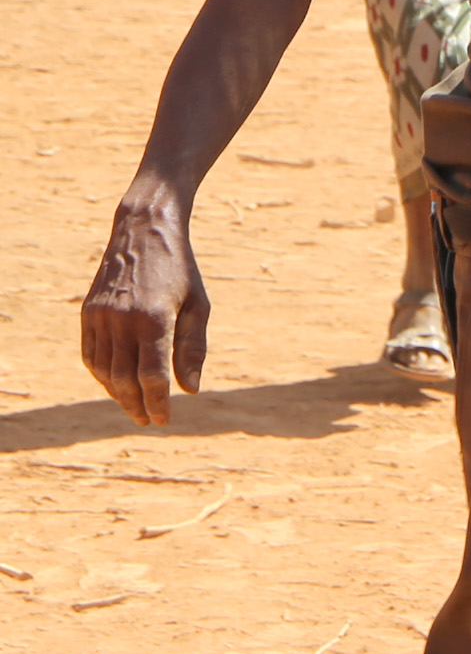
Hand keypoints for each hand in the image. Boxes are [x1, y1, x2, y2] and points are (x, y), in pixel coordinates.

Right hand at [84, 197, 208, 425]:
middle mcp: (122, 320)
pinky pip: (91, 355)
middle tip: (149, 421)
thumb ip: (193, 348)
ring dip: (118, 394)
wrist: (144, 232)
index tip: (165, 419)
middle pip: (125, 378)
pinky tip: (116, 385)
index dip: (158, 402)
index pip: (152, 375)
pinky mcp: (88, 313)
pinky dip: (102, 375)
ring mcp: (100, 317)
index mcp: (154, 318)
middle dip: (137, 405)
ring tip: (135, 408)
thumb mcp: (199, 305)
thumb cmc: (180, 271)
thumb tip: (191, 390)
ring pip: (104, 370)